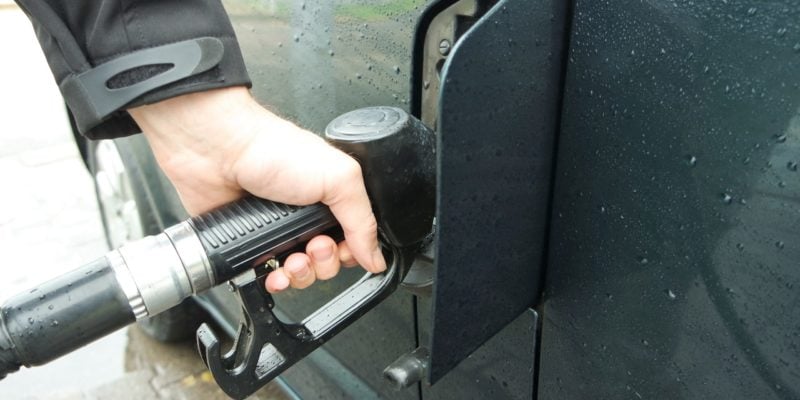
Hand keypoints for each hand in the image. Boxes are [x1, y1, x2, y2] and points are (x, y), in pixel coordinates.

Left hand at [128, 87, 385, 292]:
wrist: (218, 151)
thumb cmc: (273, 149)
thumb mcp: (339, 178)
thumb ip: (363, 220)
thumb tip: (377, 256)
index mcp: (332, 197)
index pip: (353, 241)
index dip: (350, 252)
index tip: (338, 245)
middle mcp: (307, 215)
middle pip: (329, 262)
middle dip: (324, 263)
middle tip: (313, 245)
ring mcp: (278, 231)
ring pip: (301, 273)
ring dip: (300, 275)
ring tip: (291, 258)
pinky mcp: (251, 244)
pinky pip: (268, 276)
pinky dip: (274, 281)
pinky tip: (273, 274)